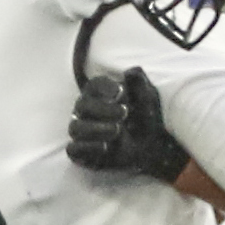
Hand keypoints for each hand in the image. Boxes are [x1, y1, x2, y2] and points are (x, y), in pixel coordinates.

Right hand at [67, 67, 190, 183]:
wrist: (151, 148)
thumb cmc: (144, 119)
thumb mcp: (148, 98)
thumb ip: (140, 84)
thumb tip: (130, 72)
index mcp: (100, 95)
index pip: (93, 85)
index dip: (104, 86)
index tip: (119, 92)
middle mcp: (87, 112)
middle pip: (82, 105)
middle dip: (102, 108)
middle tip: (124, 113)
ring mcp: (82, 132)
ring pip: (75, 127)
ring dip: (95, 128)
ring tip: (117, 130)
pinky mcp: (81, 152)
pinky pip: (73, 149)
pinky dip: (87, 147)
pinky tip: (105, 147)